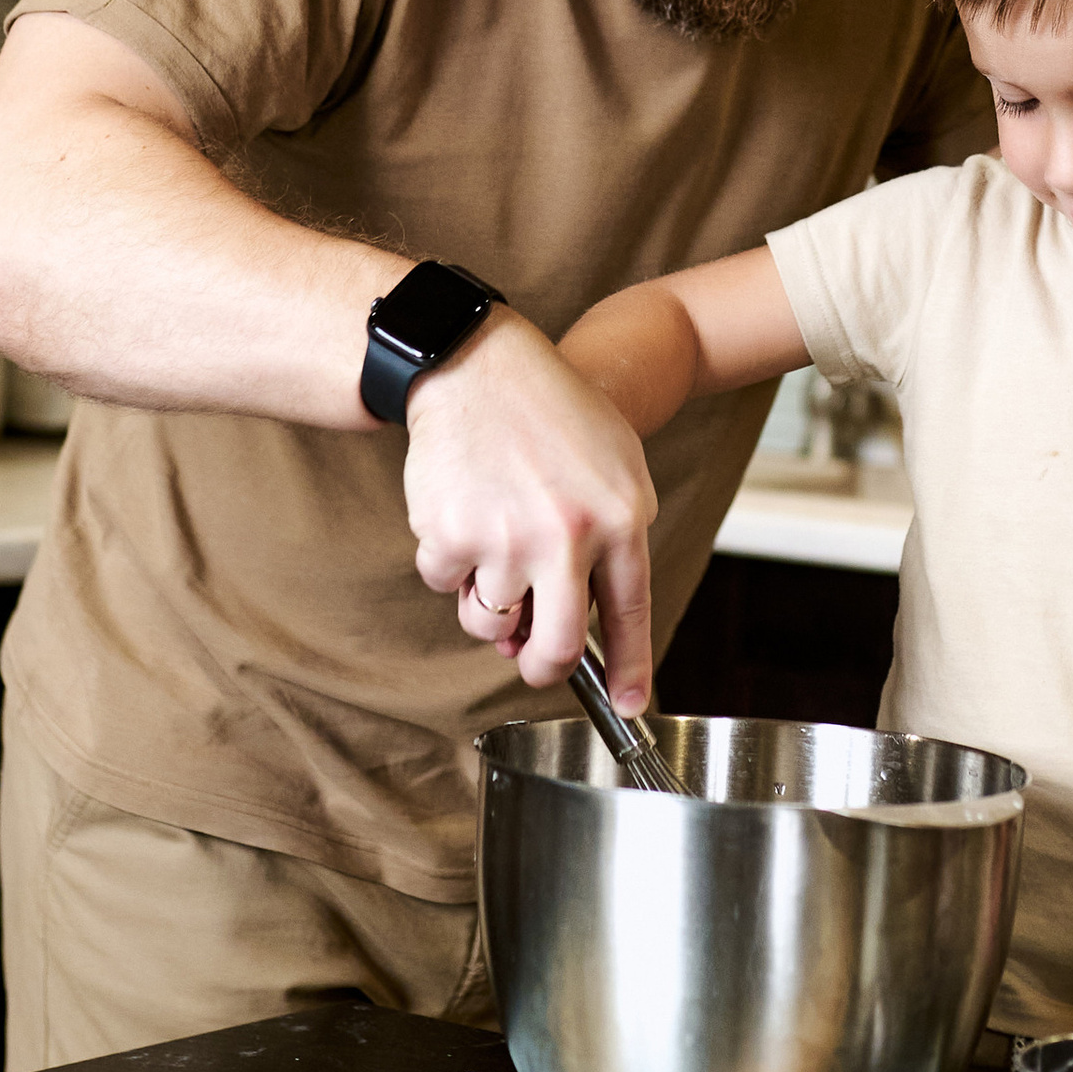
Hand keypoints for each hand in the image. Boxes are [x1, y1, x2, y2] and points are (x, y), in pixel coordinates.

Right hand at [403, 313, 660, 708]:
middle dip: (541, 667)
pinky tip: (462, 510)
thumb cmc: (552, 415)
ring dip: (486, 601)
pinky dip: (447, 561)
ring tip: (493, 544)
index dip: (629, 668)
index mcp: (619, 518)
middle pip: (554, 648)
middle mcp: (567, 536)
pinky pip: (443, 584)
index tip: (627, 705)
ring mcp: (506, 539)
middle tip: (530, 658)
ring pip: (490, 622)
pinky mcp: (451, 534)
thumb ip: (609, 547)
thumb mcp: (615, 468)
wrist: (479, 366)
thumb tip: (572, 624)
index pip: (629, 613)